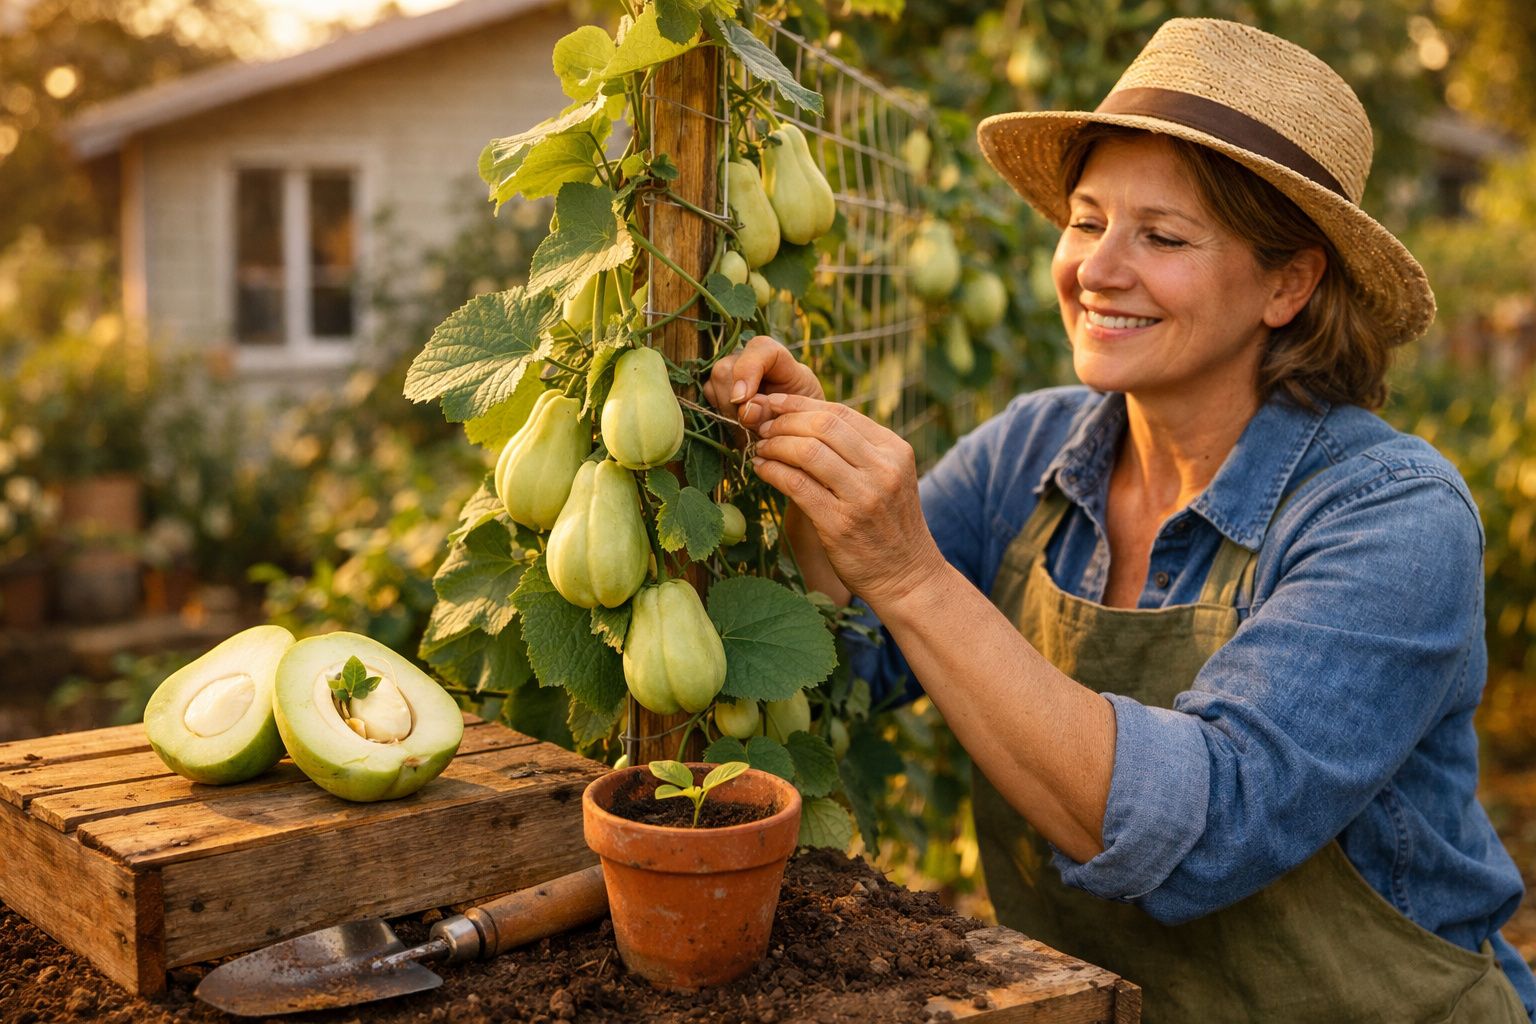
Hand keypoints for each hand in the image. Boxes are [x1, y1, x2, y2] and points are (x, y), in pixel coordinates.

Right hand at [702, 336, 822, 436]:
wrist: (796, 427)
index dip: (747, 370)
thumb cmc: (801, 417)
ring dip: (728, 411)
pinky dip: (722, 414)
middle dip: (734, 402)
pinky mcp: (719, 385)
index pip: (760, 348)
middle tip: (750, 425)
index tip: (742, 399)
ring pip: (714, 383)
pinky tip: (738, 426)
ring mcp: (733, 369)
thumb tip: (745, 409)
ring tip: (748, 428)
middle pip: (727, 368)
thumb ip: (774, 410)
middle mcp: (751, 358)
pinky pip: (709, 396)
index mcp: (780, 358)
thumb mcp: (796, 415)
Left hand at [746, 391, 944, 607]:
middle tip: (761, 427)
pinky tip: (762, 469)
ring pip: (807, 451)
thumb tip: (803, 420)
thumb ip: (857, 450)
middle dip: (784, 421)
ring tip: (760, 448)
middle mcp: (883, 469)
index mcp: (894, 450)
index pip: (841, 412)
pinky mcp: (840, 523)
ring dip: (775, 444)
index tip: (773, 404)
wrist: (907, 577)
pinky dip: (772, 471)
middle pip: (822, 425)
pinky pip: (796, 484)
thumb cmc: (888, 525)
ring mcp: (862, 496)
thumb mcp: (887, 478)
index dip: (799, 404)